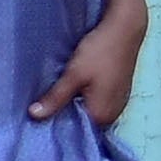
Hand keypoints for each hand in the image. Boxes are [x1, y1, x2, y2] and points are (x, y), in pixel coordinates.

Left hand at [29, 0, 146, 128]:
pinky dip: (87, 98)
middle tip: (44, 106)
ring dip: (76, 105)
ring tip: (58, 96)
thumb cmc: (100, 51)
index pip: (74, 132)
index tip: (39, 120)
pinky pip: (98, 103)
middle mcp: (112, 116)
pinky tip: (76, 88)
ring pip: (90, 111)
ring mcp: (118, 104)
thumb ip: (55, 98)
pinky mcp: (119, 93)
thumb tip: (34, 116)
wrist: (126, 28)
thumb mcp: (73, 74)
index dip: (56, 126)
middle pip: (83, 123)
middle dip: (65, 116)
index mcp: (101, 116)